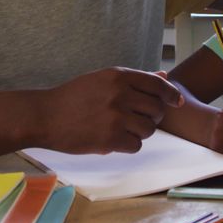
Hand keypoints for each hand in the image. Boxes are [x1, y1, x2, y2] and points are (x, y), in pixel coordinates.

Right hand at [40, 68, 182, 154]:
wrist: (45, 116)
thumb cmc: (74, 97)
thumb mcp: (103, 79)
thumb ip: (135, 80)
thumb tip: (164, 77)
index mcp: (118, 76)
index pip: (157, 85)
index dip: (171, 94)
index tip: (176, 101)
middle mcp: (120, 94)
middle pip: (156, 109)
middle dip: (152, 117)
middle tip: (138, 119)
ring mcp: (115, 117)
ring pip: (148, 129)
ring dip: (140, 132)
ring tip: (123, 129)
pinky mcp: (109, 139)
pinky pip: (136, 145)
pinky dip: (129, 145)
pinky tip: (115, 140)